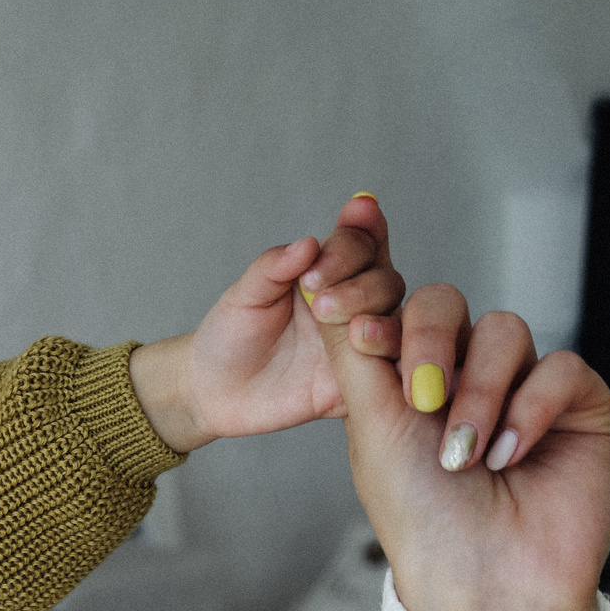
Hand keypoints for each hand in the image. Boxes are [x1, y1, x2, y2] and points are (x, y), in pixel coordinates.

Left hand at [130, 193, 406, 453]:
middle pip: (385, 280)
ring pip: (395, 322)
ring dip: (377, 317)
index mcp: (329, 274)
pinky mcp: (361, 382)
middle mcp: (354, 305)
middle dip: (360, 283)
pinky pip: (390, 371)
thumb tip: (308, 243)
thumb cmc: (229, 336)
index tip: (351, 218)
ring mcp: (360, 343)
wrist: (214, 393)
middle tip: (318, 297)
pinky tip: (369, 351)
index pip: (360, 244)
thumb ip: (273, 268)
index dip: (359, 232)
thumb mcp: (244, 297)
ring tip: (342, 321)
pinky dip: (389, 358)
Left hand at [327, 285, 609, 610]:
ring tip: (464, 455)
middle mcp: (462, 375)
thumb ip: (355, 354)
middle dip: (429, 341)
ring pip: (505, 330)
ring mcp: (520, 386)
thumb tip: (327, 289)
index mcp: (404, 380)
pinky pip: (560, 367)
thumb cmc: (421, 514)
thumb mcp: (372, 426)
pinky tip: (509, 457)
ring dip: (478, 392)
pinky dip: (529, 411)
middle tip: (420, 396)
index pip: (393, 309)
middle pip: (447, 303)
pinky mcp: (575, 404)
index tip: (353, 324)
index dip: (374, 306)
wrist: (484, 579)